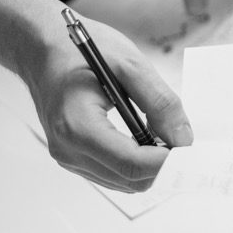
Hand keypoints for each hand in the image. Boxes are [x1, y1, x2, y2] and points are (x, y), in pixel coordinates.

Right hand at [18, 17, 193, 191]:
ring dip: (149, 165)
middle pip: (130, 179)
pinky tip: (143, 137)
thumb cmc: (80, 52)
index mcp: (77, 126)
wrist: (42, 50)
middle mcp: (67, 150)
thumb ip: (161, 103)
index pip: (131, 164)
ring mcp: (67, 157)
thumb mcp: (130, 66)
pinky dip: (134, 163)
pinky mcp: (72, 158)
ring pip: (124, 182)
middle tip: (181, 137)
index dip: (167, 160)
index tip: (191, 148)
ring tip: (160, 132)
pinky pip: (113, 174)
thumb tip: (184, 138)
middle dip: (162, 164)